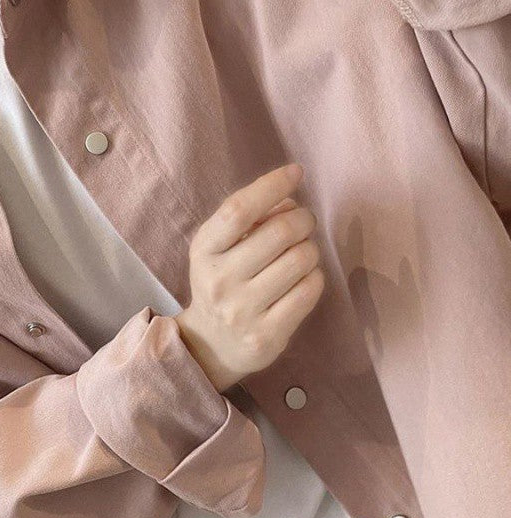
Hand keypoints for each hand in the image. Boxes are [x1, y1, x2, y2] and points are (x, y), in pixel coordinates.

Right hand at [174, 163, 324, 392]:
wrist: (211, 345)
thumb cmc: (222, 281)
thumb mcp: (218, 247)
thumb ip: (248, 217)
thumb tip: (290, 198)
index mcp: (204, 251)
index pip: (238, 211)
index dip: (271, 186)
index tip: (295, 172)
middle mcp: (220, 280)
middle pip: (280, 232)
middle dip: (303, 219)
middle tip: (303, 223)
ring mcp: (243, 311)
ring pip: (301, 260)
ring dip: (310, 249)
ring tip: (301, 253)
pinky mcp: (267, 335)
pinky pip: (309, 291)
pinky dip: (314, 277)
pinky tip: (304, 279)